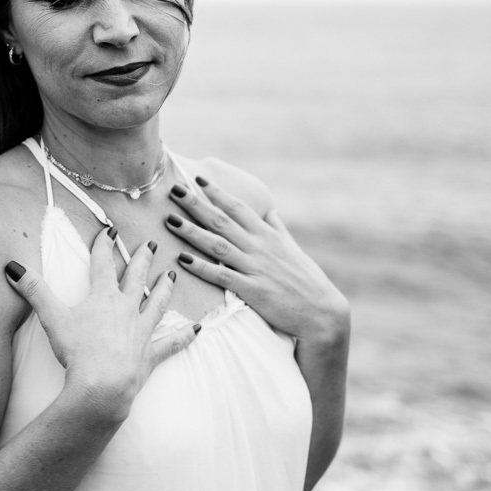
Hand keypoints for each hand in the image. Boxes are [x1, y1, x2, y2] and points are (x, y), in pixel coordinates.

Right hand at [4, 230, 200, 421]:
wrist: (102, 385)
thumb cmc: (77, 351)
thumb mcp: (51, 318)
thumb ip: (34, 290)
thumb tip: (12, 266)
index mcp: (103, 298)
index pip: (102, 264)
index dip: (104, 245)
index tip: (110, 230)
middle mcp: (127, 309)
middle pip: (136, 278)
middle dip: (142, 259)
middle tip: (152, 244)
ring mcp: (141, 331)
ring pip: (157, 304)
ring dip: (165, 288)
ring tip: (173, 275)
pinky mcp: (150, 354)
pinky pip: (172, 343)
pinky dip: (184, 336)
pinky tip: (197, 329)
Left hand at [164, 177, 349, 344]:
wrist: (320, 310)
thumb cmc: (306, 279)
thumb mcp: (292, 248)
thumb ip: (277, 229)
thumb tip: (270, 211)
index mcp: (267, 235)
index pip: (238, 208)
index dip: (217, 193)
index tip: (198, 179)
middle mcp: (259, 247)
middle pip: (222, 221)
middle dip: (196, 205)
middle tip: (174, 190)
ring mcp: (255, 267)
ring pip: (217, 245)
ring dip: (192, 231)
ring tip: (170, 220)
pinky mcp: (252, 290)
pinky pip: (222, 276)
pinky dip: (201, 267)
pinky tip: (182, 260)